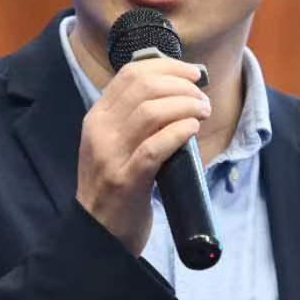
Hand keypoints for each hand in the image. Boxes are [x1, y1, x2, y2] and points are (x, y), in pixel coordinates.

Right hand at [76, 56, 209, 254]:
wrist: (98, 234)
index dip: (166, 66)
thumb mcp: (113, 145)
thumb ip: (133, 120)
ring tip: (202, 111)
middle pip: (144, 87)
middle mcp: (100, 131)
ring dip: (185, 105)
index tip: (192, 72)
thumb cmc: (115, 187)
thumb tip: (175, 93)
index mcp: (97, 118)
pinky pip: (155, 146)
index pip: (130, 74)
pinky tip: (192, 129)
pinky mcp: (126, 180)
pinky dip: (178, 132)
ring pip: (151, 111)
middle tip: (202, 97)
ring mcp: (111, 156)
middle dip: (181, 85)